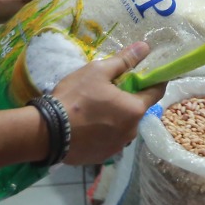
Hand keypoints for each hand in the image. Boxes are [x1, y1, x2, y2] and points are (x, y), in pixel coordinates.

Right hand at [51, 41, 164, 165]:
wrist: (47, 132)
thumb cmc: (75, 98)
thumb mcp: (97, 72)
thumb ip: (124, 60)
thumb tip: (145, 47)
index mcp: (135, 109)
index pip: (156, 92)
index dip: (153, 80)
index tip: (145, 73)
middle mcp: (132, 131)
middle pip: (137, 110)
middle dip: (128, 99)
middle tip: (109, 89)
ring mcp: (118, 147)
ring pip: (123, 126)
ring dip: (116, 117)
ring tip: (95, 108)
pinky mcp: (103, 156)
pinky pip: (110, 140)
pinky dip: (104, 131)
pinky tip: (87, 125)